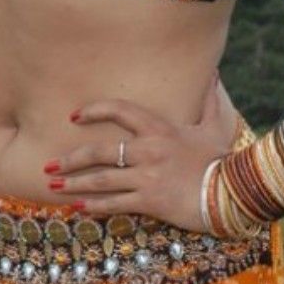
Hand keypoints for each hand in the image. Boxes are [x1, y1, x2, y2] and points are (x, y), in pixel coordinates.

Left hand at [43, 85, 239, 231]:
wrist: (233, 192)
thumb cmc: (222, 159)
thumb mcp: (215, 126)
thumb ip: (210, 100)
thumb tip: (215, 75)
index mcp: (160, 128)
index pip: (119, 110)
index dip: (94, 110)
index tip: (74, 116)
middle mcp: (149, 149)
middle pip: (100, 150)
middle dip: (71, 158)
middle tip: (50, 164)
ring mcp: (147, 175)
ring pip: (101, 179)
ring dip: (75, 184)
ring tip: (54, 186)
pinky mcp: (150, 200)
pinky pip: (115, 203)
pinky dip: (94, 206)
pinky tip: (78, 208)